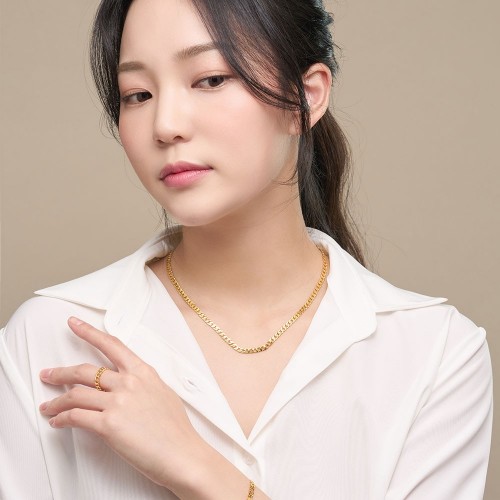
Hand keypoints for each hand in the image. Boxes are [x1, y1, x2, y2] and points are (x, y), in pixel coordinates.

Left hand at [39, 317, 209, 491]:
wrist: (182, 454)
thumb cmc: (176, 430)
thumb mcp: (163, 394)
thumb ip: (143, 384)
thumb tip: (131, 385)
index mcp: (143, 372)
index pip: (111, 345)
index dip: (89, 332)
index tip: (75, 324)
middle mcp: (129, 382)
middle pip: (84, 370)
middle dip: (60, 372)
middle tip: (49, 374)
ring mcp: (118, 402)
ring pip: (74, 394)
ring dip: (56, 400)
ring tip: (48, 405)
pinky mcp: (108, 424)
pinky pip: (75, 417)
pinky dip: (61, 419)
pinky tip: (57, 421)